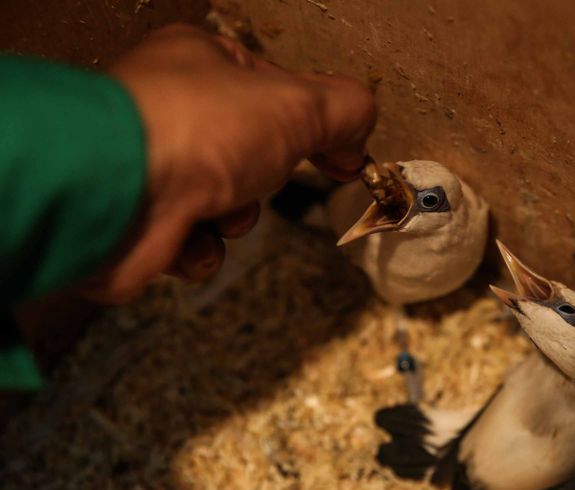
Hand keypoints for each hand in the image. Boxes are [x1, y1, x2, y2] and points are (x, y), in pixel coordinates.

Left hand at [78, 24, 375, 302]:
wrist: (120, 194)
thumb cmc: (198, 131)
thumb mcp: (296, 105)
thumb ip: (344, 109)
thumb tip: (362, 126)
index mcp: (203, 64)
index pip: (276, 91)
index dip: (314, 124)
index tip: (344, 156)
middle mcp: (173, 112)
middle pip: (254, 154)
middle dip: (265, 177)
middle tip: (259, 174)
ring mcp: (153, 168)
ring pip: (228, 206)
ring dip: (234, 217)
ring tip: (215, 206)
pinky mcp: (140, 222)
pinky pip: (195, 243)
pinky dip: (200, 247)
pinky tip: (186, 234)